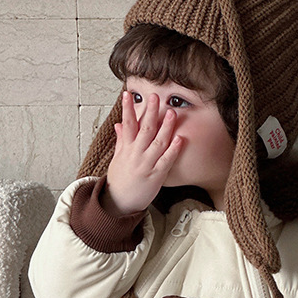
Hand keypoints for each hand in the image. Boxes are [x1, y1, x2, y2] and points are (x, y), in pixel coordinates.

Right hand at [104, 91, 182, 216]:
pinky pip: (166, 161)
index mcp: (126, 149)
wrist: (119, 203)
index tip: (127, 94)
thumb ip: (121, 140)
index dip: (127, 109)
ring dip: (165, 127)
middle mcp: (136, 155)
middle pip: (144, 130)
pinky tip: (179, 139)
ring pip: (157, 143)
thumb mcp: (117, 158)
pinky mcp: (155, 176)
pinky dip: (173, 150)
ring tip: (172, 113)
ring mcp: (146, 165)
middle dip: (150, 112)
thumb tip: (119, 124)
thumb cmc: (119, 180)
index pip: (126, 124)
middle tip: (155, 96)